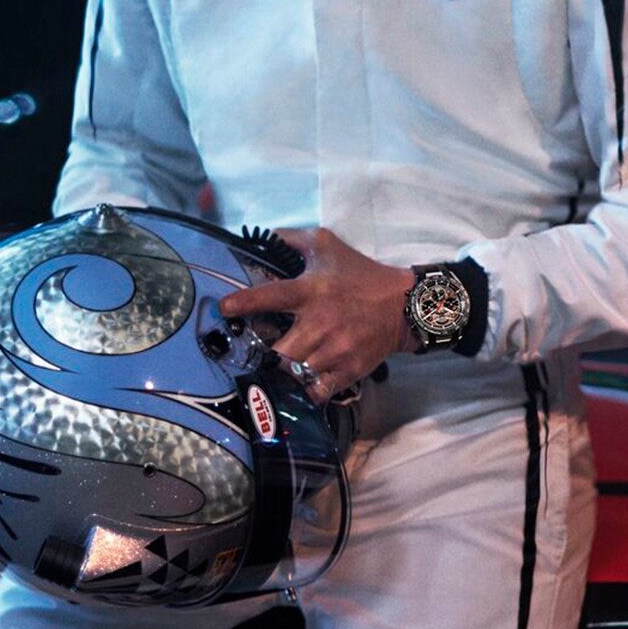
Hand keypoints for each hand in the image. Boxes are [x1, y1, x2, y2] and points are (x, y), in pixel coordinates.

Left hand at [219, 227, 414, 404]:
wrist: (403, 305)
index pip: (271, 296)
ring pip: (295, 373)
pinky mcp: (348, 370)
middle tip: (256, 353)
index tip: (224, 308)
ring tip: (275, 370)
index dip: (244, 302)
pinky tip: (299, 387)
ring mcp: (335, 350)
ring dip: (283, 373)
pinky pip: (317, 391)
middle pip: (279, 350)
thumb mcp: (328, 246)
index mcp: (312, 291)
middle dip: (265, 354)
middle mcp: (320, 323)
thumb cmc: (361, 275)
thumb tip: (264, 236)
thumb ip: (293, 239)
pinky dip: (304, 392)